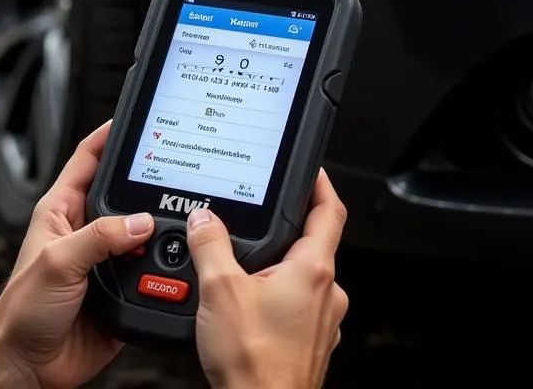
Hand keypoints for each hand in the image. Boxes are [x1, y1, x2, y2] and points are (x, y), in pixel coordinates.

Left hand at [0, 123, 153, 388]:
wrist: (27, 367)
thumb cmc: (21, 311)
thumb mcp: (58, 262)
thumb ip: (99, 237)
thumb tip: (139, 220)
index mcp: (62, 210)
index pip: (87, 159)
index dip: (108, 135)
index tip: (132, 118)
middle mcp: (85, 232)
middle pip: (123, 194)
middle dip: (147, 184)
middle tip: (175, 169)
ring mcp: (104, 261)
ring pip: (143, 233)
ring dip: (160, 232)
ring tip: (180, 221)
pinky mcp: (121, 292)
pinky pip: (152, 274)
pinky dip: (166, 270)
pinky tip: (178, 266)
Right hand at [188, 170, 348, 388]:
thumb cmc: (254, 363)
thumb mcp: (219, 289)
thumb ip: (210, 244)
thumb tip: (204, 219)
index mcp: (313, 270)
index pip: (329, 210)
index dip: (320, 183)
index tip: (310, 169)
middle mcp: (327, 294)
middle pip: (315, 243)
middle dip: (287, 228)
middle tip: (261, 215)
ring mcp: (323, 322)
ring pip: (305, 277)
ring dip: (280, 266)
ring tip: (245, 264)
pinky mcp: (311, 344)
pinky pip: (298, 306)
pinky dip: (277, 296)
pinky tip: (249, 304)